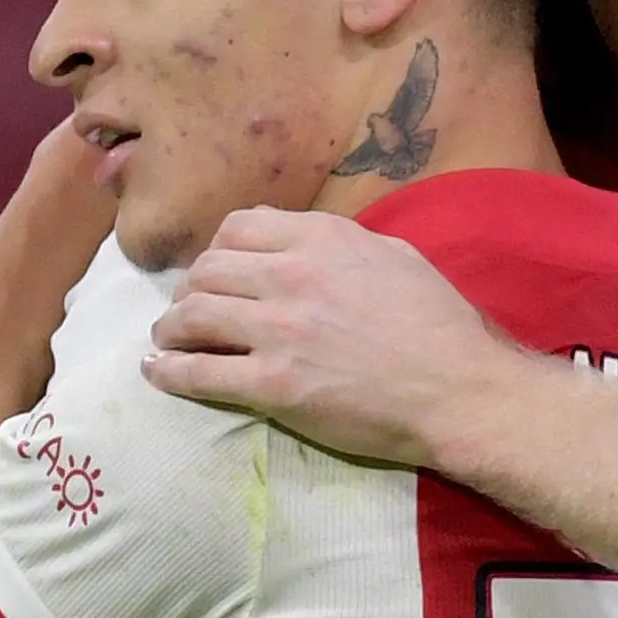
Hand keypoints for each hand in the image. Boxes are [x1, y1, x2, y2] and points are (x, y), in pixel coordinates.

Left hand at [142, 208, 519, 476]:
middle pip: (206, 270)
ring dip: (171, 327)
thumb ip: (342, 244)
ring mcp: (277, 331)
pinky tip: (157, 371)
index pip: (240, 227)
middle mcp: (291, 276)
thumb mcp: (397, 257)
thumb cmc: (441, 326)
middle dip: (189, 289)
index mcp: (324, 239)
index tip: (219, 270)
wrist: (460, 390)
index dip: (219, 249)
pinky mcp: (272, 384)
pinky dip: (167, 371)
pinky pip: (197, 373)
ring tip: (168, 338)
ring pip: (191, 316)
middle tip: (190, 310)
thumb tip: (306, 245)